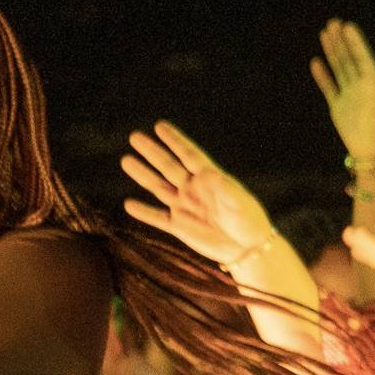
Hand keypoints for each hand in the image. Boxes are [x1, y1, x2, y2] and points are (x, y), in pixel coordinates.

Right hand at [118, 121, 272, 278]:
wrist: (248, 249)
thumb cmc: (248, 222)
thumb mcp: (240, 203)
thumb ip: (226, 189)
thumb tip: (211, 174)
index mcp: (209, 179)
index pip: (188, 155)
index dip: (174, 140)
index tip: (160, 125)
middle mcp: (193, 189)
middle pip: (169, 166)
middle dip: (152, 152)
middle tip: (134, 136)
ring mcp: (185, 207)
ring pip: (159, 187)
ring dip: (143, 174)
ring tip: (126, 160)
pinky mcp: (180, 227)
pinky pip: (158, 218)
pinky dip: (144, 212)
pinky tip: (129, 205)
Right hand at [310, 20, 374, 165]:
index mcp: (374, 86)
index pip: (364, 58)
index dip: (356, 42)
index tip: (348, 26)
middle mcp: (362, 88)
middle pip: (350, 59)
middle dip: (342, 41)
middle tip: (334, 22)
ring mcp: (350, 96)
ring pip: (339, 69)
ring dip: (333, 51)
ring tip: (325, 33)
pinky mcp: (339, 108)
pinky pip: (329, 87)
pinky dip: (323, 75)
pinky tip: (316, 61)